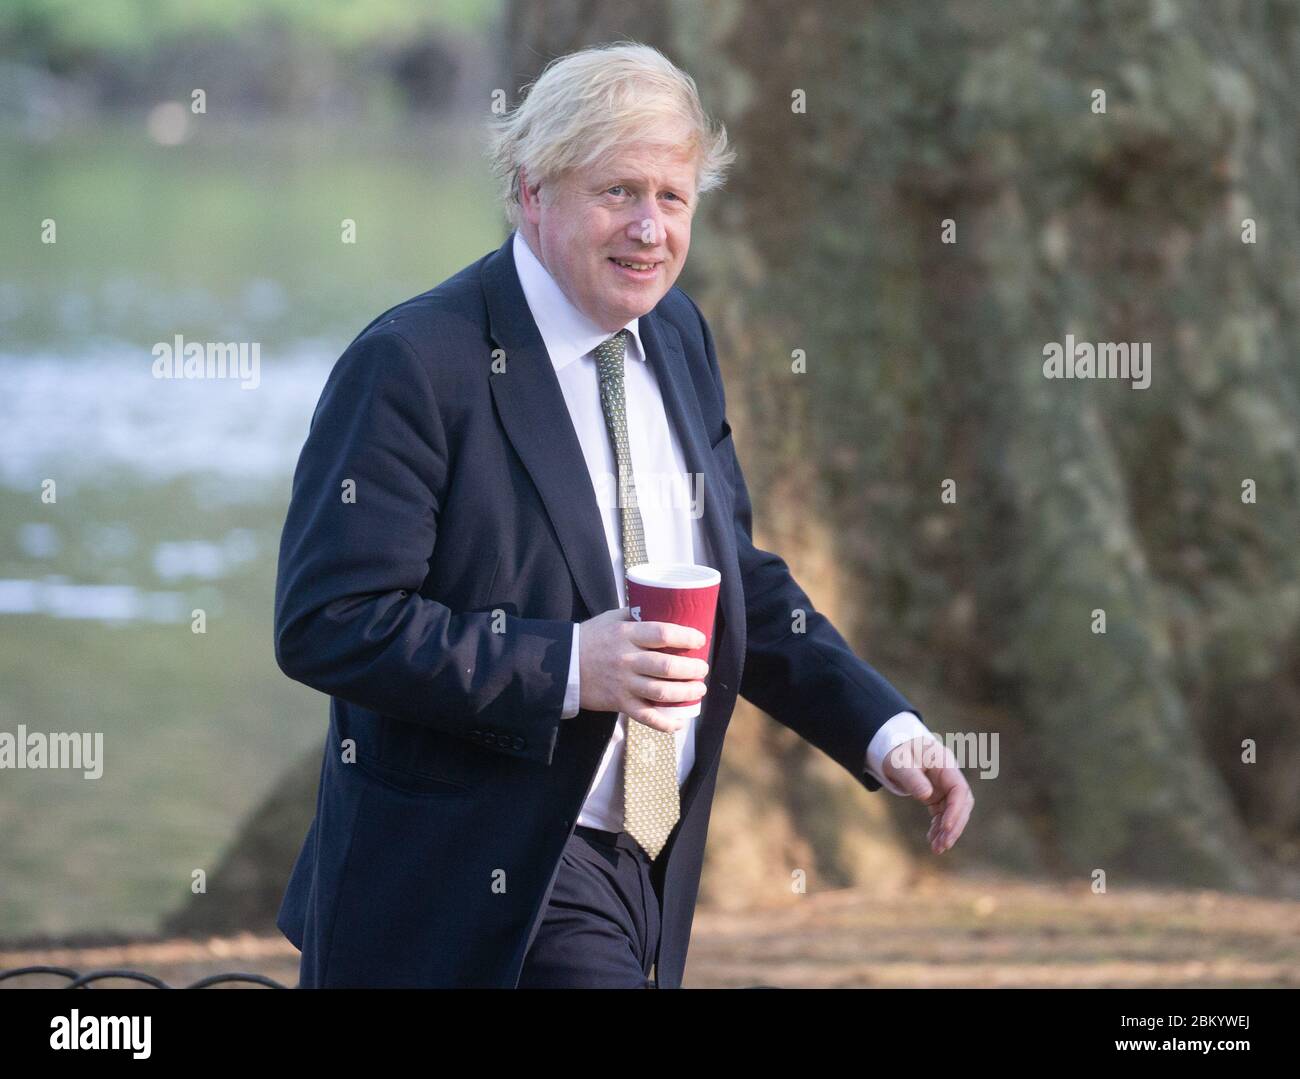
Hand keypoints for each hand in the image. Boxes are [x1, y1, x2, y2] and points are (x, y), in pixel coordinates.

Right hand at [578, 606, 709, 733]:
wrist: (561, 665)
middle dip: (692, 669)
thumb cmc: (590, 638)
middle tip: (702, 668)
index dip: (686, 637)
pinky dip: (665, 723)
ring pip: (661, 692)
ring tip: (698, 689)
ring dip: (686, 692)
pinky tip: (680, 722)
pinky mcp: (619, 703)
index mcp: (626, 635)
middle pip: (667, 667)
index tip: (700, 639)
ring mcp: (623, 684)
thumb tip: (663, 606)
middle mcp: (626, 660)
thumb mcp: (610, 618)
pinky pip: (646, 717)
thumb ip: (635, 614)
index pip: (662, 634)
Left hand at [881, 735, 972, 853]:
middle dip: (954, 826)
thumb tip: (926, 795)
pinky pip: (942, 814)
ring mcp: (944, 787)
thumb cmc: (897, 751)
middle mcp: (949, 777)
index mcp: (945, 764)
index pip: (959, 790)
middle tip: (943, 845)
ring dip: (947, 831)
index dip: (956, 810)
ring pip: (953, 812)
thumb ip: (912, 777)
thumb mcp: (900, 762)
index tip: (946, 827)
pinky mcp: (937, 796)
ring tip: (937, 849)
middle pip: (962, 804)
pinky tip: (932, 840)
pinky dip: (938, 828)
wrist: (894, 747)